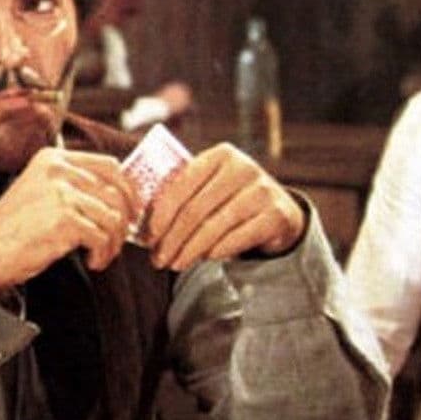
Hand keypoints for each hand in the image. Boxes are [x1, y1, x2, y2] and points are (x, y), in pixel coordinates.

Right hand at [0, 148, 138, 294]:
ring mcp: (61, 193)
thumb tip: (122, 193)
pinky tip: (92, 262)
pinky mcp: (64, 219)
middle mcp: (58, 170)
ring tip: (102, 255)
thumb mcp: (42, 191)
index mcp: (54, 158)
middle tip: (121, 238)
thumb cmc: (16, 227)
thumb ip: (75, 184)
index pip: (110, 165)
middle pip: (116, 192)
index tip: (133, 209)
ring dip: (114, 242)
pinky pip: (102, 237)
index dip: (129, 189)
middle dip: (125, 220)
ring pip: (113, 217)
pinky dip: (103, 254)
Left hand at [147, 143, 305, 270]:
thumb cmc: (232, 200)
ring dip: (190, 250)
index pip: (182, 185)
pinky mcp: (276, 215)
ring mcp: (263, 191)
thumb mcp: (210, 187)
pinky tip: (205, 258)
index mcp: (221, 155)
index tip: (148, 237)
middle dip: (172, 238)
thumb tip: (142, 225)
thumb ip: (183, 194)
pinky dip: (218, 250)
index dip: (161, 214)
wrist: (278, 211)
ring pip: (215, 226)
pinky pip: (238, 237)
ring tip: (176, 264)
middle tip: (158, 259)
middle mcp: (244, 167)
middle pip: (196, 209)